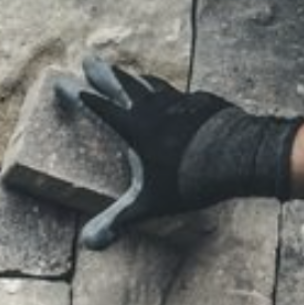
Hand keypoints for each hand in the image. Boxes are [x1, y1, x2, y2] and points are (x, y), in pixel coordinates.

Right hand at [56, 53, 303, 249]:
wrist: (240, 155)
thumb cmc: (191, 180)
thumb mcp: (150, 204)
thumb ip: (119, 220)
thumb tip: (88, 244)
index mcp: (136, 127)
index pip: (100, 107)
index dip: (80, 96)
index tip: (63, 84)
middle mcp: (154, 108)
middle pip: (123, 85)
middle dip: (103, 73)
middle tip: (88, 60)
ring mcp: (180, 101)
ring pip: (151, 84)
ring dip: (134, 78)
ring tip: (126, 72)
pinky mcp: (202, 102)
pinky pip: (179, 93)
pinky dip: (168, 92)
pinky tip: (171, 95)